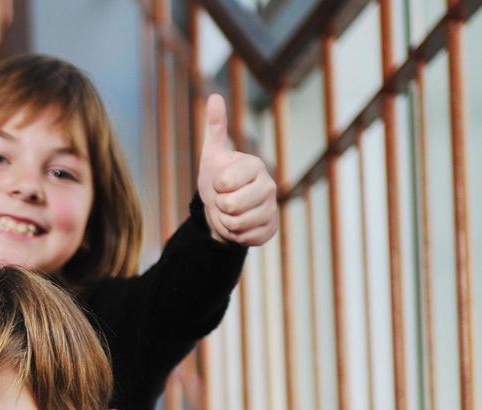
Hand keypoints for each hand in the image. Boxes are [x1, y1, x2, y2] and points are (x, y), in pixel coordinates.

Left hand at [197, 94, 276, 246]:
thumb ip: (215, 128)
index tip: (220, 183)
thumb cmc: (217, 179)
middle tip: (224, 200)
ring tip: (230, 212)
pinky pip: (247, 238)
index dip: (217, 187)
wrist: (222, 209)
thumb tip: (214, 97)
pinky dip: (236, 236)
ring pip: (237, 224)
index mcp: (254, 166)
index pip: (226, 183)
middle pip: (232, 206)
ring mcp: (271, 208)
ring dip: (226, 222)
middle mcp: (268, 185)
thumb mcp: (212, 155)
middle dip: (219, 206)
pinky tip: (239, 226)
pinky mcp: (271, 228)